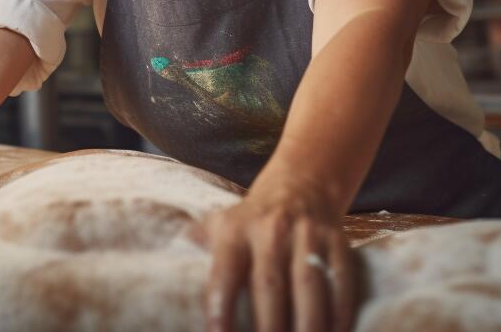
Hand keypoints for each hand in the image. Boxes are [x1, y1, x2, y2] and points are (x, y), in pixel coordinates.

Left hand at [194, 176, 357, 331]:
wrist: (302, 184)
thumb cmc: (251, 220)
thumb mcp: (219, 226)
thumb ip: (194, 248)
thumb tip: (158, 272)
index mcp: (235, 232)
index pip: (225, 273)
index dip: (221, 308)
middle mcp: (271, 231)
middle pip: (270, 286)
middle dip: (269, 328)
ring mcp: (306, 235)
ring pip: (310, 285)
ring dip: (309, 325)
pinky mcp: (338, 241)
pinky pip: (342, 280)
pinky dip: (340, 312)